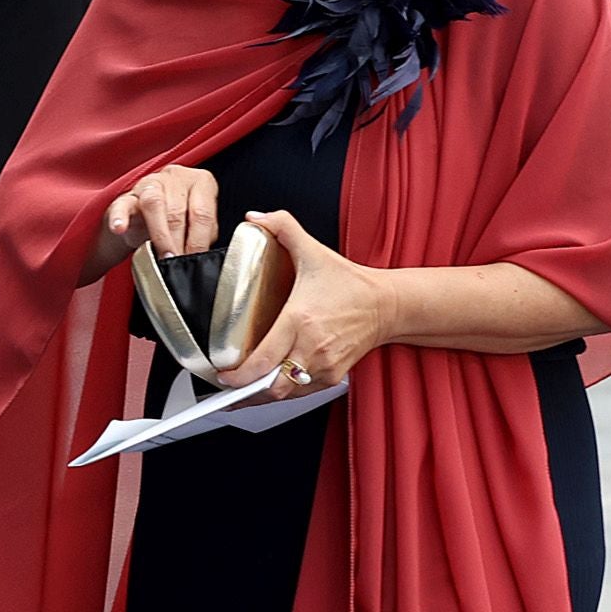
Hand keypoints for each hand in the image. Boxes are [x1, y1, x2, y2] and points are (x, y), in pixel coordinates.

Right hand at [101, 164, 219, 260]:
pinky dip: (120, 218)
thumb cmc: (177, 222)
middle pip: (177, 211)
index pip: (202, 213)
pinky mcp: (125, 197)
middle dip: (178, 242)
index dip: (199, 241)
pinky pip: (122, 205)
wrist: (145, 218)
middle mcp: (175, 178)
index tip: (195, 260)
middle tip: (178, 263)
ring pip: (153, 204)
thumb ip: (202, 237)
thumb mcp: (196, 226)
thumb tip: (202, 258)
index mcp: (200, 182)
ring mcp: (148, 184)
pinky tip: (120, 229)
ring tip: (162, 256)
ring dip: (159, 235)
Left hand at [228, 209, 390, 399]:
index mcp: (300, 320)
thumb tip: (256, 217)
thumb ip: (282, 227)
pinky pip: (302, 394)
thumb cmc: (351, 284)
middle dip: (246, 391)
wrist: (385, 305)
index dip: (240, 375)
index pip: (264, 360)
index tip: (224, 374)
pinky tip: (269, 386)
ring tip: (243, 390)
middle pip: (271, 386)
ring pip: (286, 394)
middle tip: (227, 386)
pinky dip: (284, 392)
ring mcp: (324, 366)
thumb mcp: (314, 251)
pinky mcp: (332, 376)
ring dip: (263, 394)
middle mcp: (311, 347)